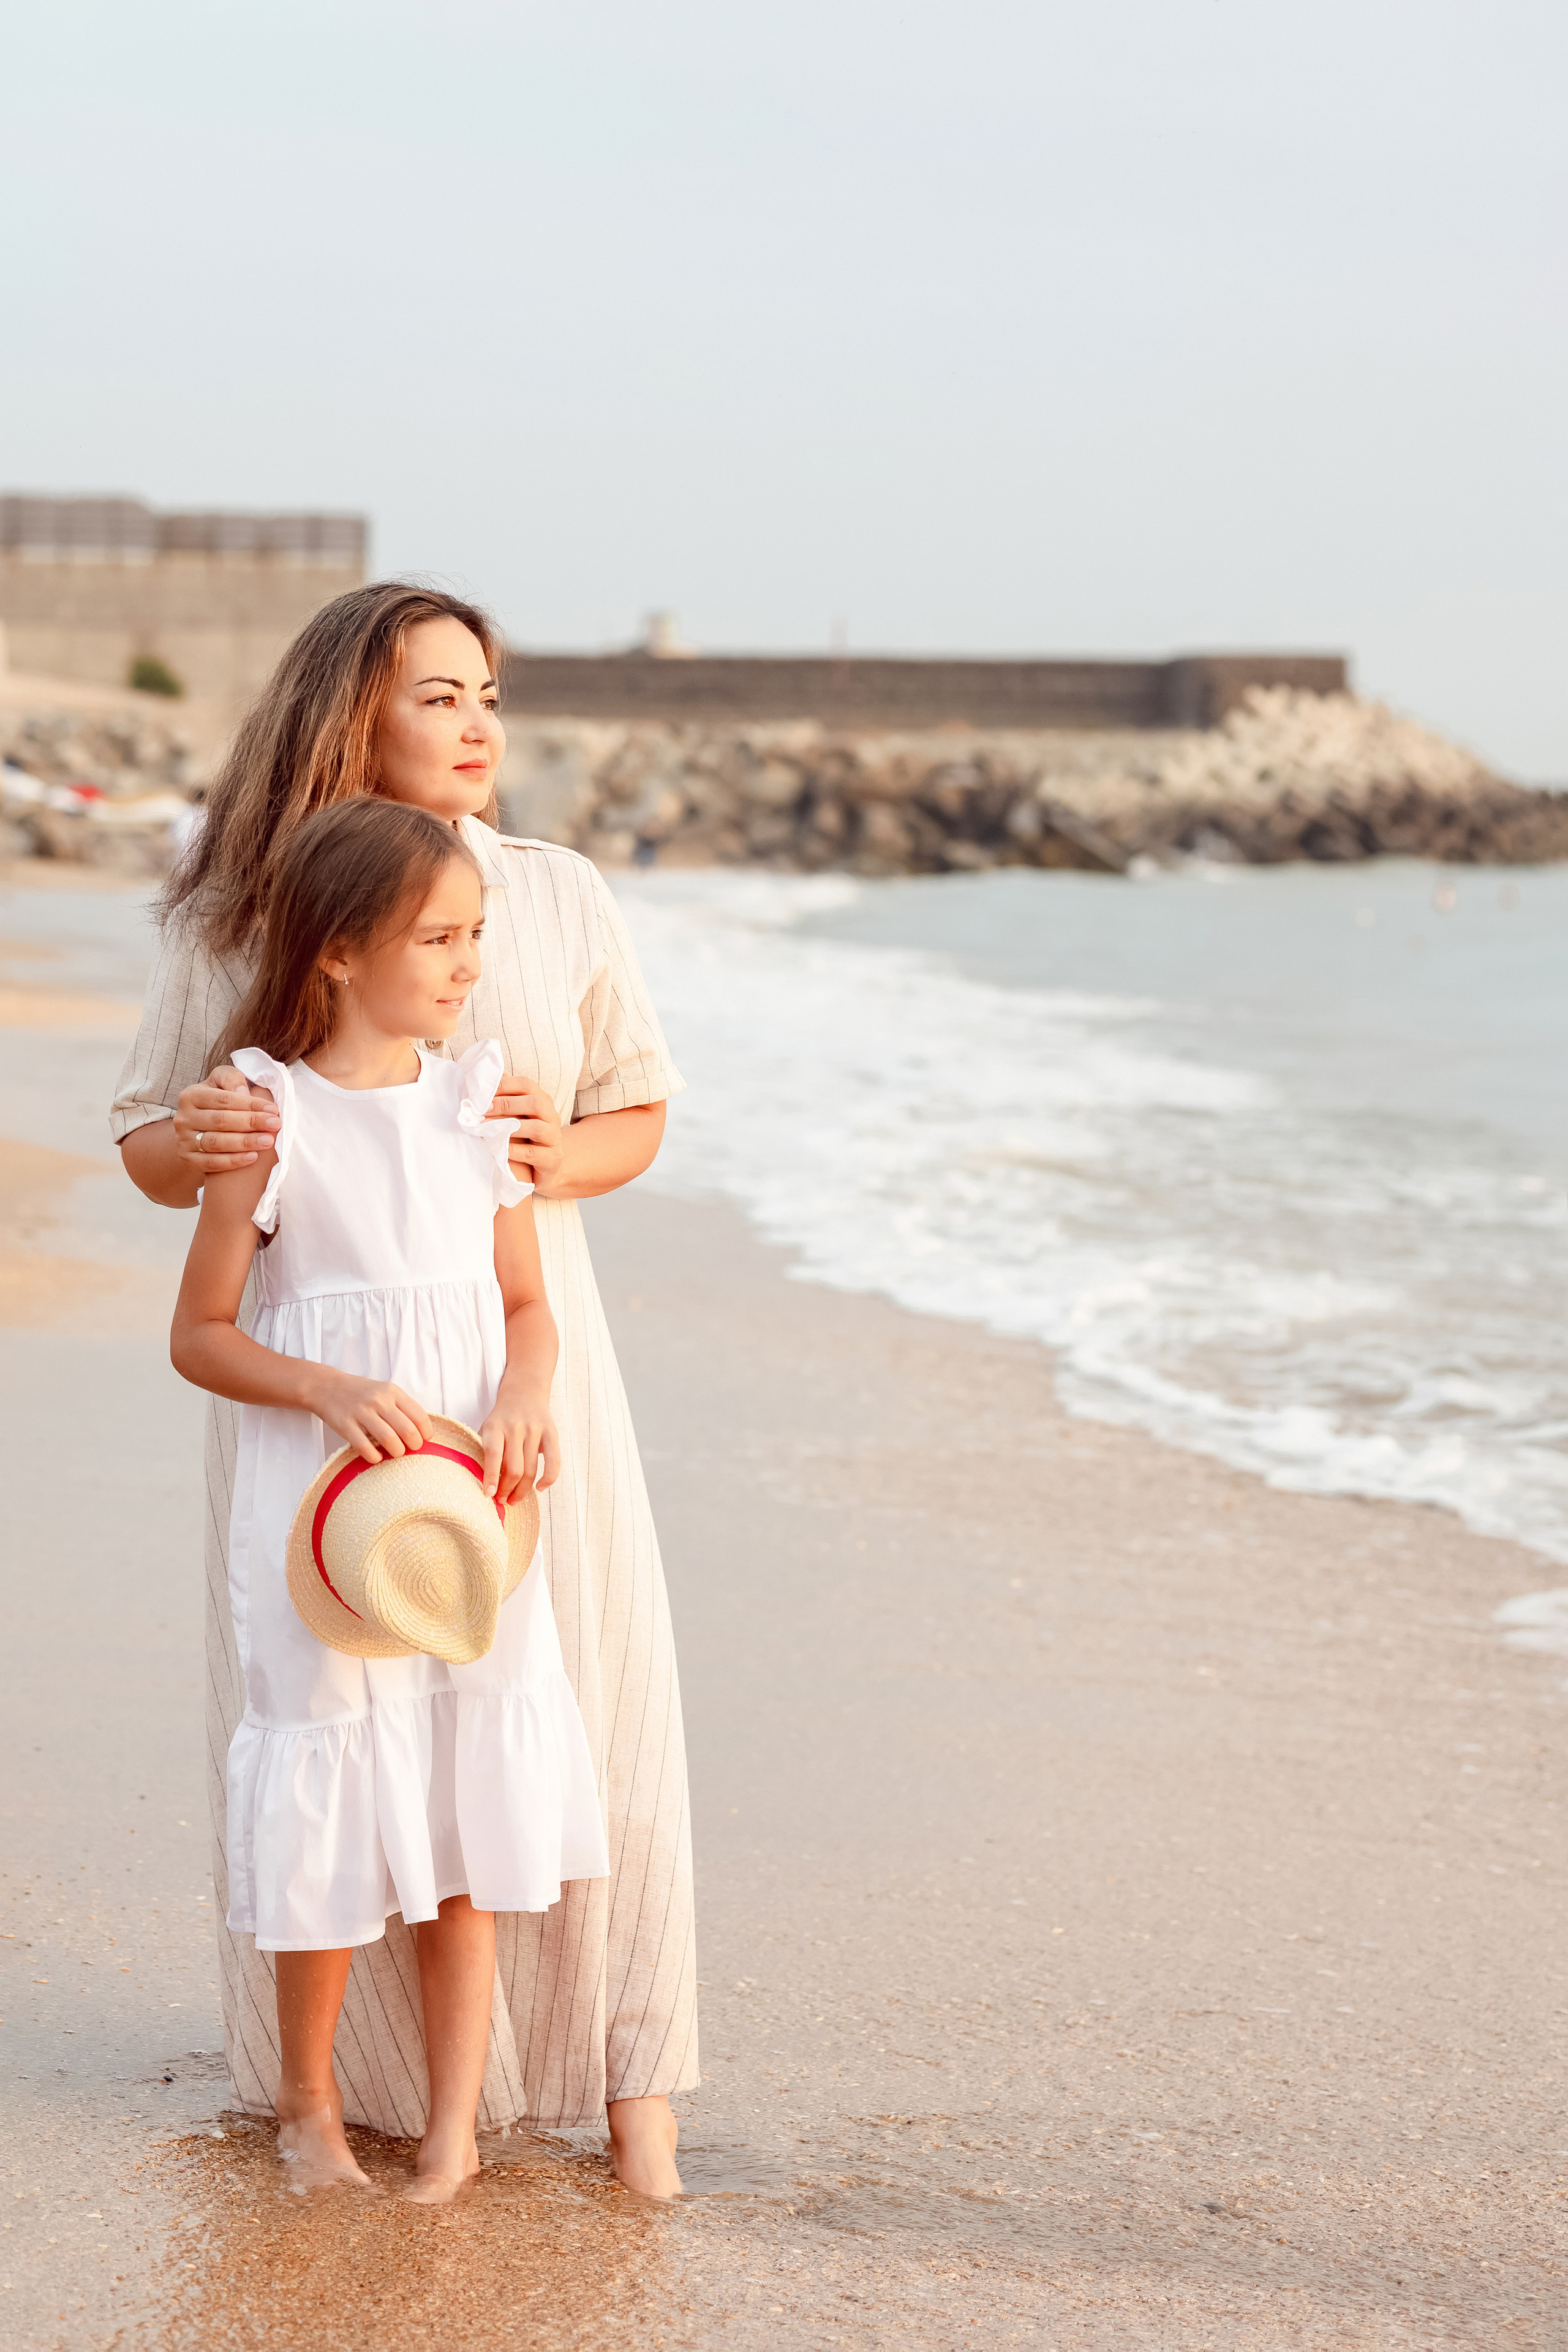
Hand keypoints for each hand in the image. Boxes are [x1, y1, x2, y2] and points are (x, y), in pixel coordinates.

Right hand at [174, 1067, 279, 1174]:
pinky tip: (253, 1157)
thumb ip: (232, 1079)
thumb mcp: (219, 1085)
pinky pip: (212, 1162)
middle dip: (251, 1122)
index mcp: (191, 1095)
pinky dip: (233, 1161)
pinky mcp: (188, 1159)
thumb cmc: (215, 1105)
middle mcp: (184, 1117)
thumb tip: (243, 1092)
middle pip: (221, 1120)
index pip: (224, 1099)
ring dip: (245, 1142)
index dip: (250, 1104)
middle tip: (275, 1125)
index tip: (272, 1110)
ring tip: (268, 1141)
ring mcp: (183, 1140)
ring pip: (216, 1142)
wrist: (196, 1133)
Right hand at [306, 1371, 433, 1466]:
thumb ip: (401, 1407)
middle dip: (414, 1445)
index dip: (426, 1433)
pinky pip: (365, 1447)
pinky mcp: (345, 1425)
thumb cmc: (361, 1393)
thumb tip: (421, 1432)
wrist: (327, 1387)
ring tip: (395, 1453)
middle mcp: (378, 1400)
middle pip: (407, 1430)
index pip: (419, 1416)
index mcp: (392, 1392)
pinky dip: (375, 1457)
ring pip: (389, 1440)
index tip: (424, 1440)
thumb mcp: (384, 1391)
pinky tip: (377, 1457)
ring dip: (397, 1452)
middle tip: (411, 1449)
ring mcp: (361, 1412)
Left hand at [478, 1390, 560, 1501]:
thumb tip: (483, 1485)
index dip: (491, 1477)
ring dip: (522, 1490)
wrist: (524, 1392)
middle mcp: (515, 1427)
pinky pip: (553, 1461)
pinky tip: (540, 1489)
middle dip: (507, 1490)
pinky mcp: (551, 1433)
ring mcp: (535, 1429)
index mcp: (495, 1426)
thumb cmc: (501, 1418)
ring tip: (514, 1499)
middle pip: (514, 1468)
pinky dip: (548, 1479)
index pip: (493, 1455)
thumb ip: (483, 1451)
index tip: (489, 1495)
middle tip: (501, 1500)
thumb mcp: (487, 1428)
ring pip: (530, 1469)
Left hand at [487, 1074, 563, 1193]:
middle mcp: (552, 1116)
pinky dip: (515, 1151)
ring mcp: (554, 1138)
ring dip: (510, 1127)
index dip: (505, 1085)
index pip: (527, 1085)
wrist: (546, 1168)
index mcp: (542, 1101)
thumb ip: (505, 1097)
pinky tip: (500, 1150)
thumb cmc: (525, 1138)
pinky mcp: (552, 1159)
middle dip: (506, 1104)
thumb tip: (485, 1077)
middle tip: (482, 1110)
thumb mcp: (516, 1115)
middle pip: (534, 1103)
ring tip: (487, 1130)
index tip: (483, 1092)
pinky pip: (533, 1153)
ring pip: (536, 1128)